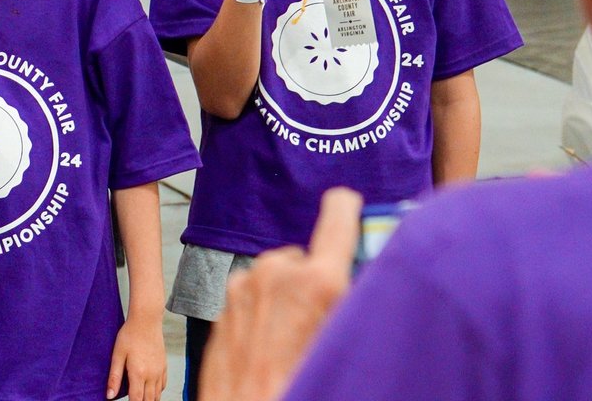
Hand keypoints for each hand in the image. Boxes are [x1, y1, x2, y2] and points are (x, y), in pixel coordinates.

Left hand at [108, 309, 165, 400]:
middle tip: (134, 400)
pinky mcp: (164, 365)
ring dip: (149, 400)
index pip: (137, 400)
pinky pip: (163, 385)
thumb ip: (114, 377)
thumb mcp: (118, 354)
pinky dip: (157, 392)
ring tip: (140, 398)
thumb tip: (109, 396)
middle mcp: (151, 375)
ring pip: (157, 396)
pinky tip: (150, 389)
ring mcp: (159, 371)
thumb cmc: (130, 334)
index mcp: (138, 373)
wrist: (146, 319)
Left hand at [199, 188, 360, 400]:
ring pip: (279, 277)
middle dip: (317, 280)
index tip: (352, 210)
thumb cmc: (298, 387)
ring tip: (294, 343)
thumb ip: (353, 299)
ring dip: (288, 298)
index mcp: (318, 281)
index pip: (339, 214)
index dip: (349, 209)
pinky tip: (270, 348)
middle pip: (307, 258)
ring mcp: (245, 286)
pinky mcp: (224, 304)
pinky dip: (264, 313)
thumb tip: (367, 278)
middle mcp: (278, 272)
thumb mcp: (345, 342)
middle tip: (324, 318)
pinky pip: (254, 296)